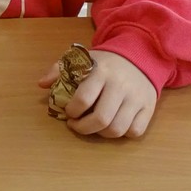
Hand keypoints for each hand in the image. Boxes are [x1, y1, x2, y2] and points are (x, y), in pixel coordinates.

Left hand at [36, 50, 156, 137]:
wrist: (139, 56)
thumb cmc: (105, 62)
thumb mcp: (81, 59)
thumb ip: (59, 69)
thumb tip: (41, 84)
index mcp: (101, 71)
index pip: (83, 99)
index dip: (72, 111)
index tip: (68, 113)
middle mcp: (120, 85)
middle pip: (101, 119)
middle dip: (84, 128)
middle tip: (77, 125)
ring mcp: (136, 97)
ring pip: (118, 129)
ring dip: (101, 134)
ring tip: (93, 126)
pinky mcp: (148, 108)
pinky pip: (135, 131)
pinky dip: (122, 134)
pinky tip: (113, 124)